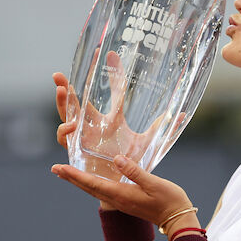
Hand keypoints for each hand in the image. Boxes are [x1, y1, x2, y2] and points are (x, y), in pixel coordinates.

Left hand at [51, 155, 200, 237]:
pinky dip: (92, 183)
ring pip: (94, 190)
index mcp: (122, 195)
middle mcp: (118, 199)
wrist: (177, 218)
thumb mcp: (154, 183)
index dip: (75, 175)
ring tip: (67, 173)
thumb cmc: (169, 200)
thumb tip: (117, 159)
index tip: (60, 168)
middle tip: (55, 169)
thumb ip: (135, 171)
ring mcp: (122, 201)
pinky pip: (103, 191)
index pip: (93, 183)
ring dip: (79, 181)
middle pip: (89, 187)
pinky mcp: (127, 200)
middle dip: (71, 178)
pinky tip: (91, 179)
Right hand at [52, 51, 184, 180]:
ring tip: (64, 91)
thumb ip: (161, 128)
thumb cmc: (133, 163)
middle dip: (66, 88)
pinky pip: (66, 140)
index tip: (111, 54)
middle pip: (77, 102)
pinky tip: (70, 126)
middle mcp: (95, 126)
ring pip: (68, 117)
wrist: (125, 186)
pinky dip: (65, 132)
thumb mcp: (149, 143)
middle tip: (59, 74)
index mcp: (112, 120)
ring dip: (64, 105)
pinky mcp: (78, 151)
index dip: (113, 74)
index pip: (113, 92)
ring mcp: (84, 137)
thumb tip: (181, 115)